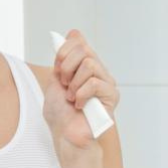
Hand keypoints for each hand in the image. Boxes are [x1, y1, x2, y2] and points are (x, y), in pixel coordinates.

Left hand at [43, 29, 119, 149]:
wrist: (65, 135)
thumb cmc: (61, 113)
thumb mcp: (55, 79)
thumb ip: (63, 57)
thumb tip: (74, 32)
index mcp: (85, 66)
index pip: (79, 41)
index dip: (63, 52)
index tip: (57, 71)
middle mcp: (99, 71)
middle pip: (84, 49)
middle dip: (66, 67)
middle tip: (64, 84)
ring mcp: (106, 83)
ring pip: (90, 64)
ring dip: (74, 83)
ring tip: (71, 97)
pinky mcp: (111, 96)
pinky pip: (95, 83)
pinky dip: (81, 94)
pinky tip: (79, 105)